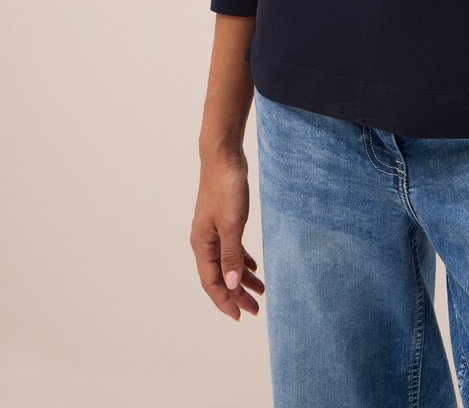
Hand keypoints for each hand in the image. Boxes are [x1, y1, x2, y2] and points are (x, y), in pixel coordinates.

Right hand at [190, 150, 264, 320]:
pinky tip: (253, 266)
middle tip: (255, 309)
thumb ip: (231, 255)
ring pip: (226, 263)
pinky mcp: (222, 221)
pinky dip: (241, 260)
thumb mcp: (232, 224)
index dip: (225, 301)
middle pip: (219, 277)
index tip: (241, 316)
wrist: (223, 157)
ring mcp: (212, 231)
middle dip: (236, 294)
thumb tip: (231, 284)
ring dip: (241, 278)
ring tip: (260, 291)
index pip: (212, 283)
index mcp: (202, 246)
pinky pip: (231, 249)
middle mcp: (204, 242)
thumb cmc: (226, 188)